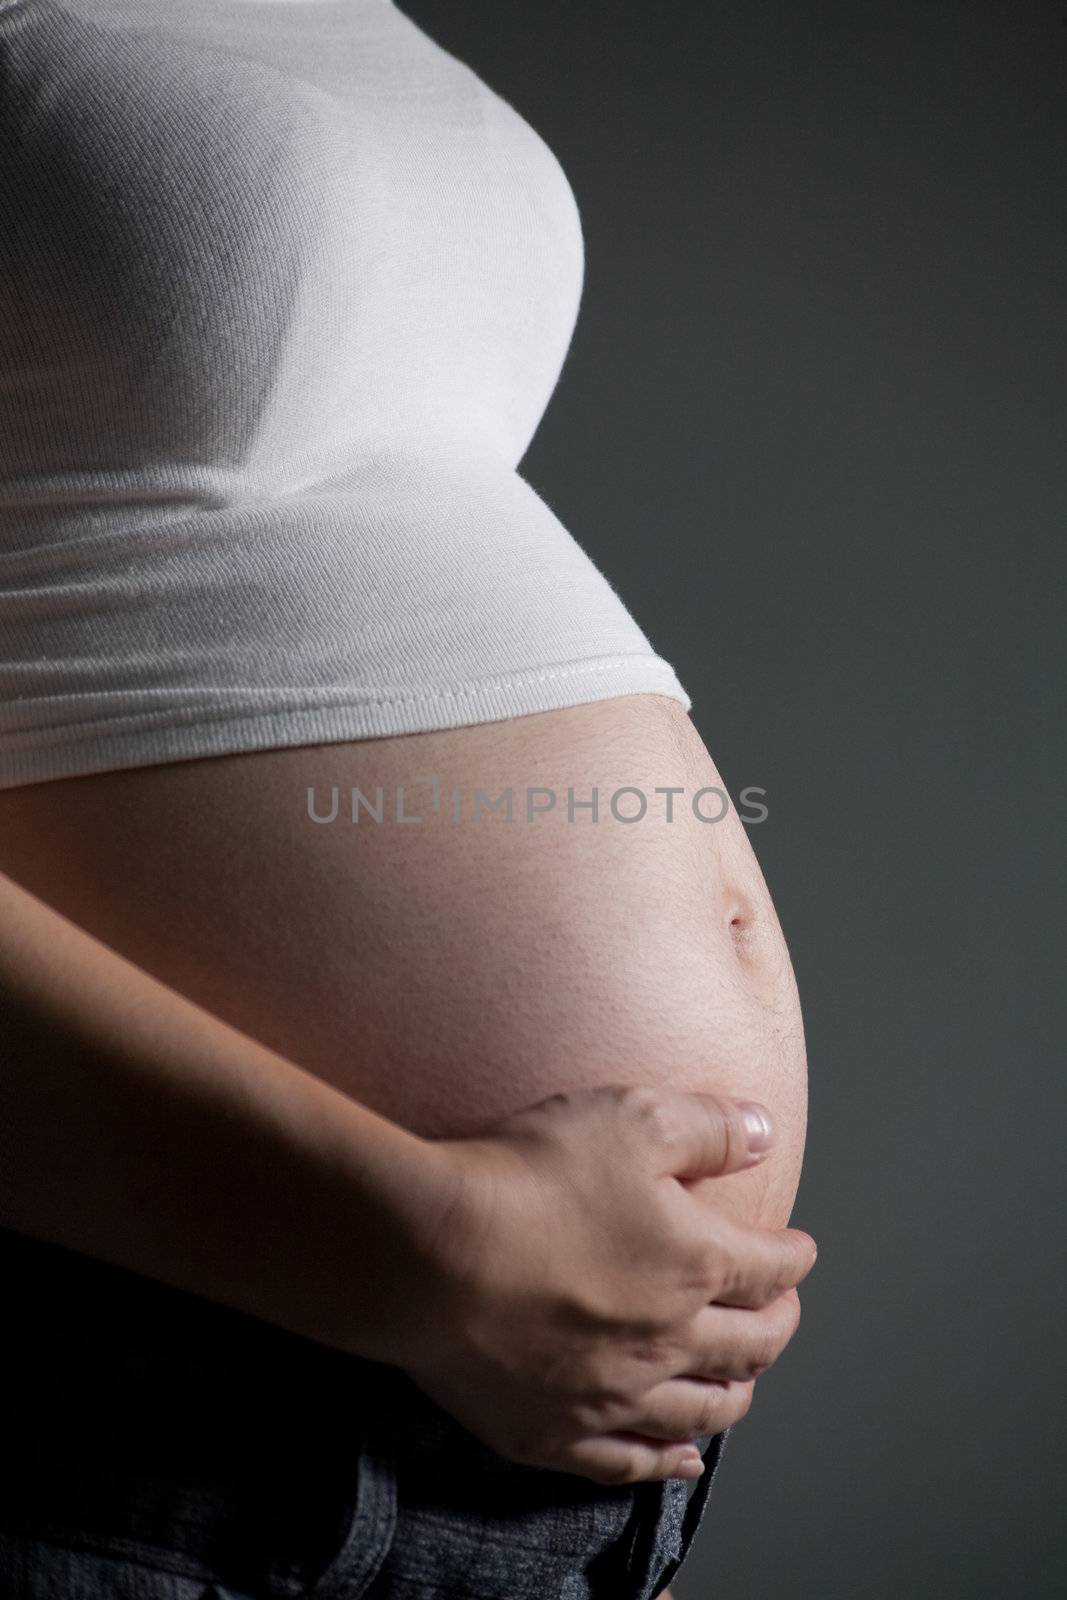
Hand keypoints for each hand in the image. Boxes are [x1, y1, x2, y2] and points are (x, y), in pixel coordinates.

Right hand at [403, 1084, 815, 1484]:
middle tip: (780, 1312)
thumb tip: (768, 1136)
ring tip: (743, 1382)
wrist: (430, 1255)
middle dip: (776, 1326)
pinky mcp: (555, 1433)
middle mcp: (669, 1342)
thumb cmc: (529, 1179)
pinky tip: (681, 1458)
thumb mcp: (631, 1119)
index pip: (769, 1269)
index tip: (796, 1252)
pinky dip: (667, 1461)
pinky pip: (629, 1462)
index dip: (791, 1259)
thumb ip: (709, 1128)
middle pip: (749, 1347)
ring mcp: (614, 1397)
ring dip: (734, 1394)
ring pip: (701, 1411)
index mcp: (696, 1265)